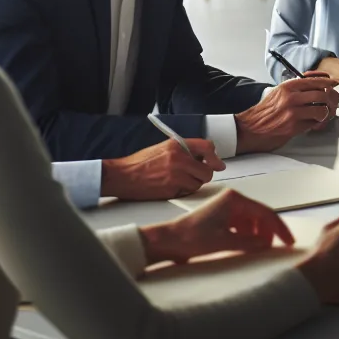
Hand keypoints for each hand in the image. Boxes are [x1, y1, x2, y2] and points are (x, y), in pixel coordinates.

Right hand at [100, 137, 223, 199]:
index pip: (207, 147)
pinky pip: (187, 192)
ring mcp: (176, 176)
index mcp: (177, 145)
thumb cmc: (140, 162)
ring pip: (198, 184)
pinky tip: (171, 187)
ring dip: (192, 184)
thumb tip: (207, 158)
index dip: (214, 157)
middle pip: (207, 171)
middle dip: (202, 175)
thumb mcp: (163, 148)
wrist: (122, 176)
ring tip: (178, 180)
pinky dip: (183, 192)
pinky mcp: (171, 190)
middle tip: (194, 175)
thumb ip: (185, 150)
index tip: (217, 164)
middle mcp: (179, 159)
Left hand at [140, 188, 293, 264]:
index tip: (288, 241)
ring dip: (258, 235)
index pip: (265, 213)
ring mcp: (226, 208)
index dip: (279, 228)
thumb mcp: (224, 242)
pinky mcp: (220, 218)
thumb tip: (267, 244)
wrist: (168, 241)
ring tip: (259, 250)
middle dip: (268, 232)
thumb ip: (249, 243)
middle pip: (260, 216)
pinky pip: (242, 226)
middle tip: (274, 248)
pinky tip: (246, 247)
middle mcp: (231, 200)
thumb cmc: (190, 238)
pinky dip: (247, 236)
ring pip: (252, 222)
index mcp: (234, 199)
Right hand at [236, 74, 338, 152]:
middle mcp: (291, 97)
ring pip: (322, 110)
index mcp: (288, 86)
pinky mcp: (294, 127)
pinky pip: (314, 123)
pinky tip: (312, 124)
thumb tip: (317, 84)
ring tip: (320, 116)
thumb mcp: (279, 92)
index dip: (327, 82)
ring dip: (324, 114)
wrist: (251, 127)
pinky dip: (316, 124)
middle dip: (329, 100)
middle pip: (322, 95)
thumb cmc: (266, 111)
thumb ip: (296, 88)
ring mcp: (293, 112)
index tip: (334, 84)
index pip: (314, 81)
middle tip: (329, 104)